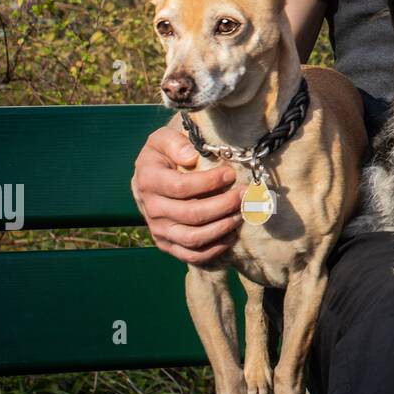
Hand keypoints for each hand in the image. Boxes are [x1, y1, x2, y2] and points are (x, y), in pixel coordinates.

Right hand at [131, 121, 241, 262]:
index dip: (209, 182)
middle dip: (223, 205)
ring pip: (193, 238)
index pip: (181, 187)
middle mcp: (150, 208)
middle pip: (191, 214)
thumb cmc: (164, 154)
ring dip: (222, 227)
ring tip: (242, 213)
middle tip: (244, 195)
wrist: (151, 175)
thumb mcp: (163, 138)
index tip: (230, 174)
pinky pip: (190, 255)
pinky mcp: (167, 244)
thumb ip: (174, 142)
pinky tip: (232, 235)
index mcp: (148, 180)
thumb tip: (190, 157)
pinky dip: (214, 249)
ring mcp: (158, 229)